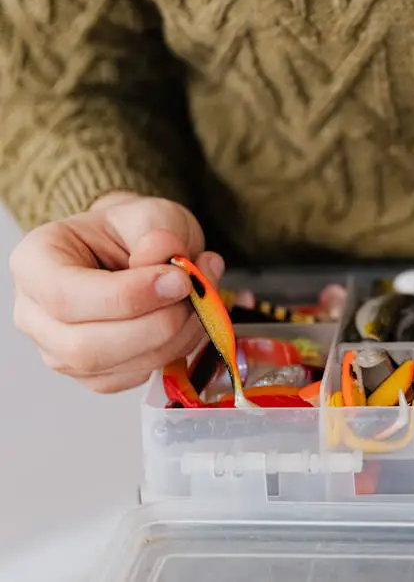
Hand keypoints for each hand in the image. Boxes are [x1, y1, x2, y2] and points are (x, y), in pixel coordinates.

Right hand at [10, 191, 222, 392]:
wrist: (141, 249)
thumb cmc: (135, 231)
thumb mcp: (152, 213)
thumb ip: (158, 231)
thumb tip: (164, 255)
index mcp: (35, 263)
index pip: (66, 296)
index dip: (129, 296)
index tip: (178, 279)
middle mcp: (35, 314)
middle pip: (87, 346)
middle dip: (157, 325)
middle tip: (196, 292)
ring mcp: (61, 351)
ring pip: (118, 366)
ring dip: (176, 337)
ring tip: (202, 298)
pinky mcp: (95, 374)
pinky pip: (137, 375)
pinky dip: (176, 350)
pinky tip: (189, 319)